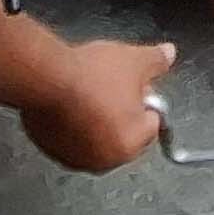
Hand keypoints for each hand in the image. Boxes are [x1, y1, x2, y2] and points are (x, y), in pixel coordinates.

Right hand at [19, 38, 174, 172]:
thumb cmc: (89, 76)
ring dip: (97, 122)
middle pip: (125, 134)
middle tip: (113, 87)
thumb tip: (167, 55)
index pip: (151, 124)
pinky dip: (72, 127)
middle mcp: (104, 159)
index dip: (145, 101)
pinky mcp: (51, 152)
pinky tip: (69, 103)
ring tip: (89, 93)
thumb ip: (157, 60)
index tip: (135, 86)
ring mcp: (75, 158)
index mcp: (131, 144)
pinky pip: (70, 139)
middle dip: (123, 114)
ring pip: (96, 138)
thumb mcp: (135, 60)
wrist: (45, 79)